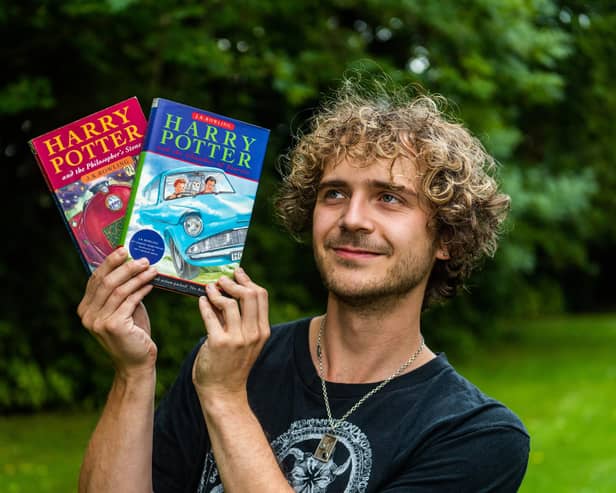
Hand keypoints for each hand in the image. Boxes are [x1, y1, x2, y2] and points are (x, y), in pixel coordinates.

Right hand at [77, 247, 158, 377]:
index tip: (124, 250)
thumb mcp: (124, 309)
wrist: (136, 363)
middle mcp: (88, 315)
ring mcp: (98, 321)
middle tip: (142, 258)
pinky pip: (130, 300)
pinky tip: (151, 284)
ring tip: (151, 269)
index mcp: (85, 309)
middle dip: (125, 266)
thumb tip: (132, 264)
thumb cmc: (133, 334)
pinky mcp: (114, 326)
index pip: (95, 279)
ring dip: (137, 276)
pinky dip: (142, 289)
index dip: (109, 263)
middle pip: (106, 281)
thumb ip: (122, 291)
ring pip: (119, 289)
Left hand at [192, 268, 269, 403]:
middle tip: (222, 279)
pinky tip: (201, 301)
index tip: (237, 273)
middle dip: (234, 282)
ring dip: (217, 291)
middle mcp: (253, 334)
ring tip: (209, 288)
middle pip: (249, 295)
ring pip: (229, 303)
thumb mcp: (245, 342)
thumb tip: (228, 292)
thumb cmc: (232, 365)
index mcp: (262, 331)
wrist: (224, 392)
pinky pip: (210, 316)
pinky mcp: (218, 343)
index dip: (248, 280)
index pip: (261, 296)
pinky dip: (205, 305)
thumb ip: (239, 320)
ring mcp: (236, 339)